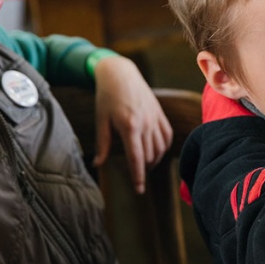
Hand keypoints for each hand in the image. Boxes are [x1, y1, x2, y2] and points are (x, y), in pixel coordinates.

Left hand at [92, 55, 173, 192]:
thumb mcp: (101, 119)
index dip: (138, 177)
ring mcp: (155, 118)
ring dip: (153, 161)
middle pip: (149, 156)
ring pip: (160, 149)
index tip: (138, 190)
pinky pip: (167, 136)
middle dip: (143, 170)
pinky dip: (163, 147)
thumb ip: (102, 144)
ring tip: (144, 165)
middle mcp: (145, 123)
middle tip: (136, 177)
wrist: (121, 73)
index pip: (136, 158)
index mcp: (129, 126)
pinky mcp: (160, 113)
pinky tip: (155, 151)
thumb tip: (97, 164)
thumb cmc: (106, 96)